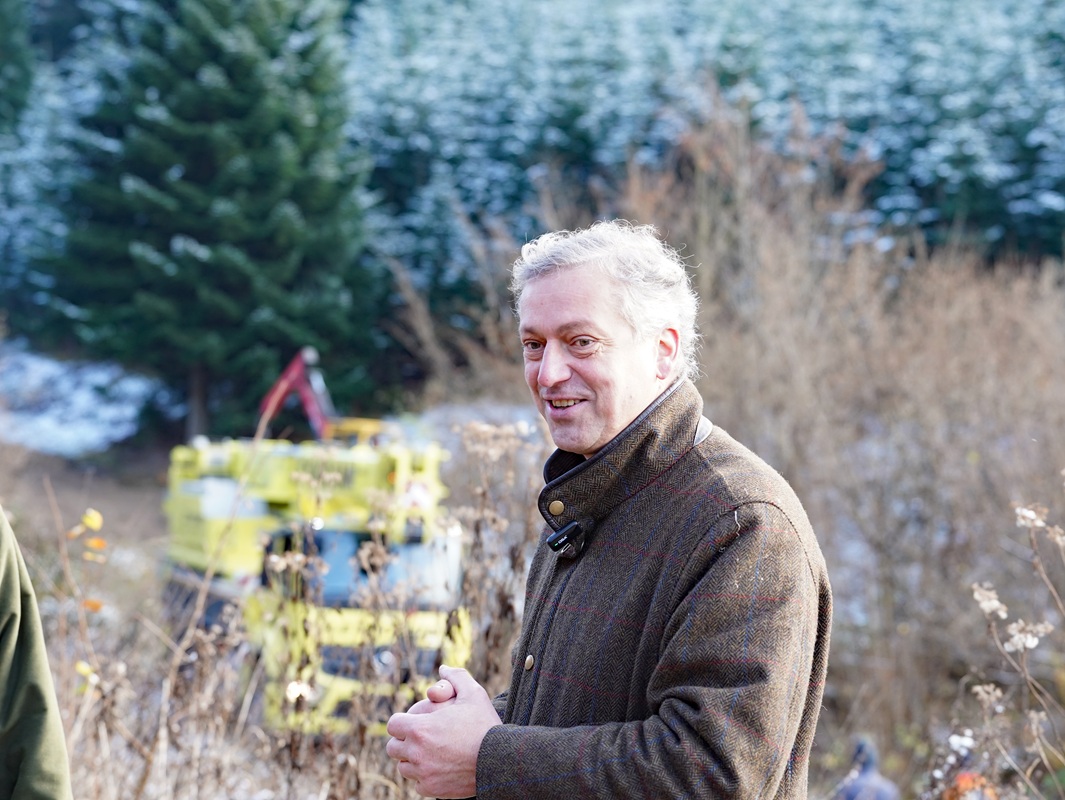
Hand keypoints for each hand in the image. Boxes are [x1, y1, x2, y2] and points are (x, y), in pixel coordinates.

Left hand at [386, 665, 500, 797]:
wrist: (499, 760)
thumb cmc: (485, 725)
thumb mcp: (473, 693)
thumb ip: (456, 677)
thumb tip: (444, 668)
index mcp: (419, 728)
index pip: (392, 725)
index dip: (403, 721)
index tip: (414, 722)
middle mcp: (416, 753)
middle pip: (392, 748)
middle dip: (404, 741)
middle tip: (421, 737)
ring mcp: (422, 773)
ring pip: (403, 767)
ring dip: (412, 759)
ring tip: (430, 752)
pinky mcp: (431, 790)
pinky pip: (417, 783)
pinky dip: (424, 777)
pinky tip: (439, 767)